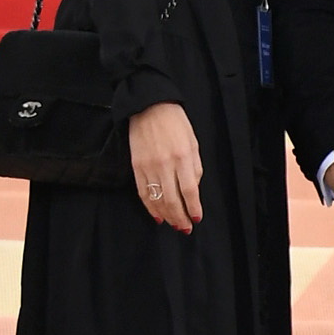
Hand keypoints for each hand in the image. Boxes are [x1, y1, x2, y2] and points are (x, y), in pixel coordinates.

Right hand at [129, 102, 201, 232]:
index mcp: (183, 156)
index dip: (193, 207)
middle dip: (180, 217)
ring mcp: (148, 166)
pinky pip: (143, 192)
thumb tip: (193, 192)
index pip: (189, 190)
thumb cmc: (176, 124)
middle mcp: (165, 163)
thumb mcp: (193, 143)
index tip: (197, 218)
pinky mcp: (136, 166)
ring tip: (174, 225)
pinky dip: (150, 207)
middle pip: (173, 199)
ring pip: (157, 199)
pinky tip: (157, 216)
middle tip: (186, 228)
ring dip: (167, 216)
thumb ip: (194, 168)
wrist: (149, 106)